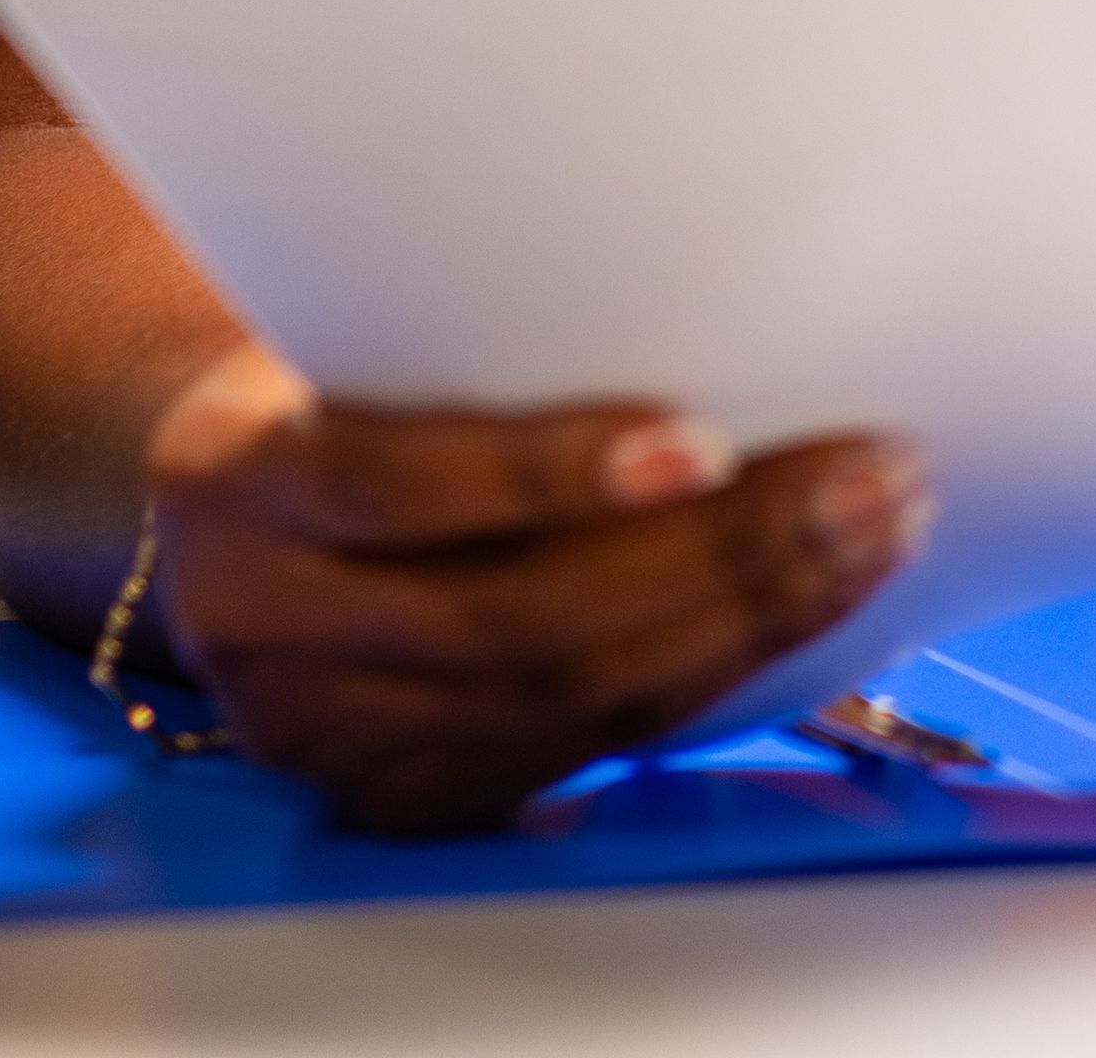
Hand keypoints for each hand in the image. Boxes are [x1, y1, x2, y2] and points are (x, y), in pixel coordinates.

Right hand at [127, 346, 927, 836]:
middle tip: (865, 480)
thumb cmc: (334, 377)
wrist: (225, 502)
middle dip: (717, 555)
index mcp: (233, 482)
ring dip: (746, 620)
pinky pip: (579, 749)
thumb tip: (711, 302)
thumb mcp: (360, 332)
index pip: (397, 486)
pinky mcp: (398, 795)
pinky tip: (804, 613)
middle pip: (512, 616)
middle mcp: (259, 627)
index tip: (700, 446)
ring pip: (564, 699)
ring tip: (871, 535)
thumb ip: (477, 341)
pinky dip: (709, 681)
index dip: (549, 475)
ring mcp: (324, 735)